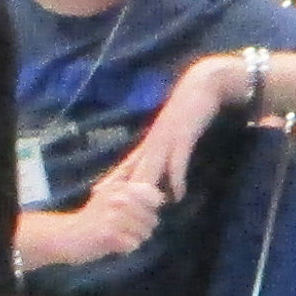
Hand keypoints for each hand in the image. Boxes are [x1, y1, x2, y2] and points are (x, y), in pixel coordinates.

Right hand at [25, 173, 165, 266]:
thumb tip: (162, 192)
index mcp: (122, 187)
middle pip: (153, 219)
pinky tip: (112, 243)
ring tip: (117, 235)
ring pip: (146, 233)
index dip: (151, 209)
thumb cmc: (93, 216)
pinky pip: (134, 245)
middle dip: (142, 228)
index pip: (156, 198)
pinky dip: (126, 248)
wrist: (66, 235)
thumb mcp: (110, 193)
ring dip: (134, 238)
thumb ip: (133, 187)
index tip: (137, 213)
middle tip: (122, 228)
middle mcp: (119, 198)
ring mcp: (114, 217)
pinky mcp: (109, 235)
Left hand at [112, 55, 236, 200]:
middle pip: (133, 169)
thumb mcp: (173, 130)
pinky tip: (178, 196)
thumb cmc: (188, 109)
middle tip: (108, 207)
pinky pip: (177, 163)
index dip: (112, 177)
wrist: (200, 86)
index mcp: (149, 142)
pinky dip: (177, 181)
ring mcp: (167, 140)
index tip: (96, 191)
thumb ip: (168, 149)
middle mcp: (153, 142)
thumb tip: (165, 170)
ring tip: (142, 209)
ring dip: (146, 188)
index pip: (127, 163)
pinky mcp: (183, 137)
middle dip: (121, 187)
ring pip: (151, 168)